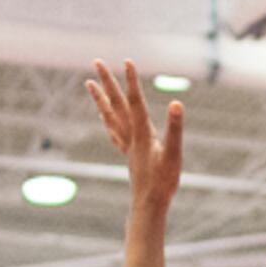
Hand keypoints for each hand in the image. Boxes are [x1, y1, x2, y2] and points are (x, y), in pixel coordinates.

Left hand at [86, 59, 182, 212]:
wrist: (148, 205)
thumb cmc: (163, 182)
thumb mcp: (174, 154)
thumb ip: (175, 128)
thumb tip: (176, 104)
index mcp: (142, 134)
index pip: (136, 101)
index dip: (132, 80)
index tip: (127, 60)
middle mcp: (131, 136)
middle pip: (117, 104)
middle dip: (107, 82)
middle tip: (97, 61)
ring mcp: (127, 144)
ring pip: (110, 115)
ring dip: (100, 98)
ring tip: (89, 83)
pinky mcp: (128, 153)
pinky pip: (113, 130)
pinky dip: (105, 118)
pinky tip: (103, 114)